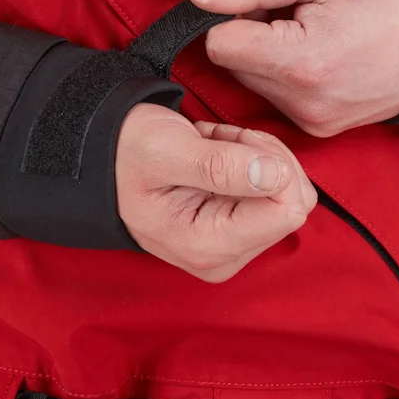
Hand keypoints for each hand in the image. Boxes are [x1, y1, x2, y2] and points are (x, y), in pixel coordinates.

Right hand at [115, 103, 317, 281]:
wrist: (105, 157)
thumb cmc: (126, 153)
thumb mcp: (166, 150)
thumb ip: (220, 167)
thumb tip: (276, 177)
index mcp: (208, 247)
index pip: (288, 210)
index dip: (269, 163)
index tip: (228, 143)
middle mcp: (226, 256)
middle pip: (292, 201)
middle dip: (262, 157)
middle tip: (217, 142)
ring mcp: (234, 246)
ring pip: (288, 191)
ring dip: (254, 154)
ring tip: (210, 146)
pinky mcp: (239, 230)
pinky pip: (276, 189)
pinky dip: (251, 159)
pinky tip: (215, 153)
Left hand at [188, 0, 398, 135]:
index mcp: (301, 62)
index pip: (219, 45)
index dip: (230, 17)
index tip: (260, 3)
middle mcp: (302, 103)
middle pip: (234, 66)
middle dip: (251, 37)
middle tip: (296, 17)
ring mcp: (312, 122)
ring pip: (253, 85)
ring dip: (268, 59)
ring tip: (313, 37)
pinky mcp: (319, 131)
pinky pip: (277, 100)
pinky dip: (286, 78)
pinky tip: (320, 59)